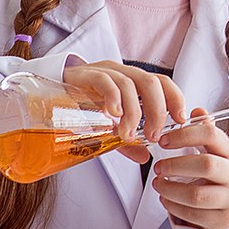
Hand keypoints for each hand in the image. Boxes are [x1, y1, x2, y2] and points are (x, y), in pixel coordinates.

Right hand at [63, 61, 186, 163]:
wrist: (47, 92)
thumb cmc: (81, 105)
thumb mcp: (108, 125)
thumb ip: (126, 139)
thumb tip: (145, 157)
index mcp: (132, 80)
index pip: (162, 82)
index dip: (176, 98)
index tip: (181, 120)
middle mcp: (122, 72)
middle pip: (151, 83)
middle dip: (158, 111)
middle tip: (154, 136)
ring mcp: (104, 71)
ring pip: (130, 84)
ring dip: (134, 113)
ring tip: (127, 135)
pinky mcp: (85, 75)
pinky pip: (105, 82)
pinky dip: (113, 99)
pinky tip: (113, 115)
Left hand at [151, 109, 228, 228]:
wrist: (228, 208)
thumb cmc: (214, 176)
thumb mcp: (212, 152)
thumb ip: (203, 131)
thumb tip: (197, 109)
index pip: (211, 135)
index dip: (184, 135)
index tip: (163, 140)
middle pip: (206, 165)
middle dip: (176, 165)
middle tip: (158, 167)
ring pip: (197, 195)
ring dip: (170, 189)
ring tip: (158, 184)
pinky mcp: (221, 220)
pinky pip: (192, 214)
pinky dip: (173, 206)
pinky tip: (166, 199)